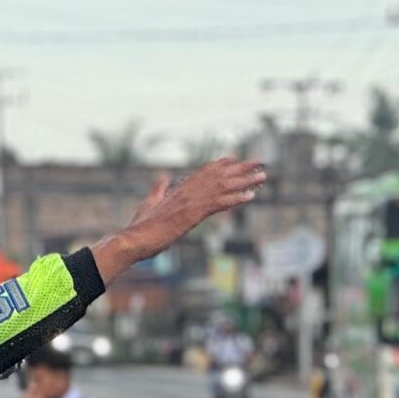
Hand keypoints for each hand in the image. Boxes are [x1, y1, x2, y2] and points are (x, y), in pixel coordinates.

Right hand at [94, 156, 267, 280]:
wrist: (136, 238)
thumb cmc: (141, 225)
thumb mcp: (150, 203)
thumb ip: (159, 188)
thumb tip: (164, 176)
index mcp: (179, 190)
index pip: (204, 172)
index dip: (221, 164)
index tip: (235, 158)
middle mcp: (188, 192)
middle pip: (219, 176)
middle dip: (240, 169)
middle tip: (259, 163)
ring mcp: (191, 202)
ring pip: (223, 187)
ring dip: (245, 181)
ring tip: (262, 176)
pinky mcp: (193, 215)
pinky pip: (220, 204)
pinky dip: (237, 198)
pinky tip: (251, 196)